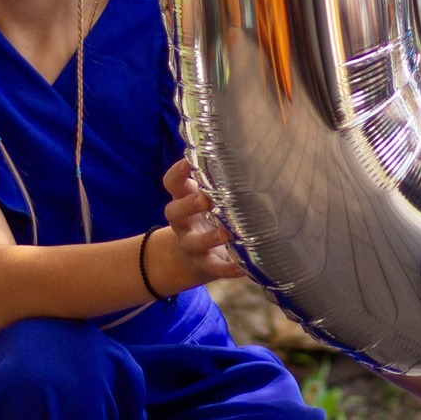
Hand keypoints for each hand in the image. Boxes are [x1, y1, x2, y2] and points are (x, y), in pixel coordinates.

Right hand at [159, 157, 240, 281]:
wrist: (194, 256)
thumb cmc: (207, 216)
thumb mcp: (206, 196)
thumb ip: (218, 180)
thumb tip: (247, 150)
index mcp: (183, 200)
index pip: (172, 184)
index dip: (177, 174)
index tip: (187, 162)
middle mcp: (183, 223)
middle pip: (174, 212)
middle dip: (188, 205)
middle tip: (204, 199)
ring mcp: (192, 245)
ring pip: (193, 243)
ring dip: (207, 238)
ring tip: (224, 234)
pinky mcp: (206, 264)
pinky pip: (215, 268)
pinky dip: (227, 269)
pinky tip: (242, 268)